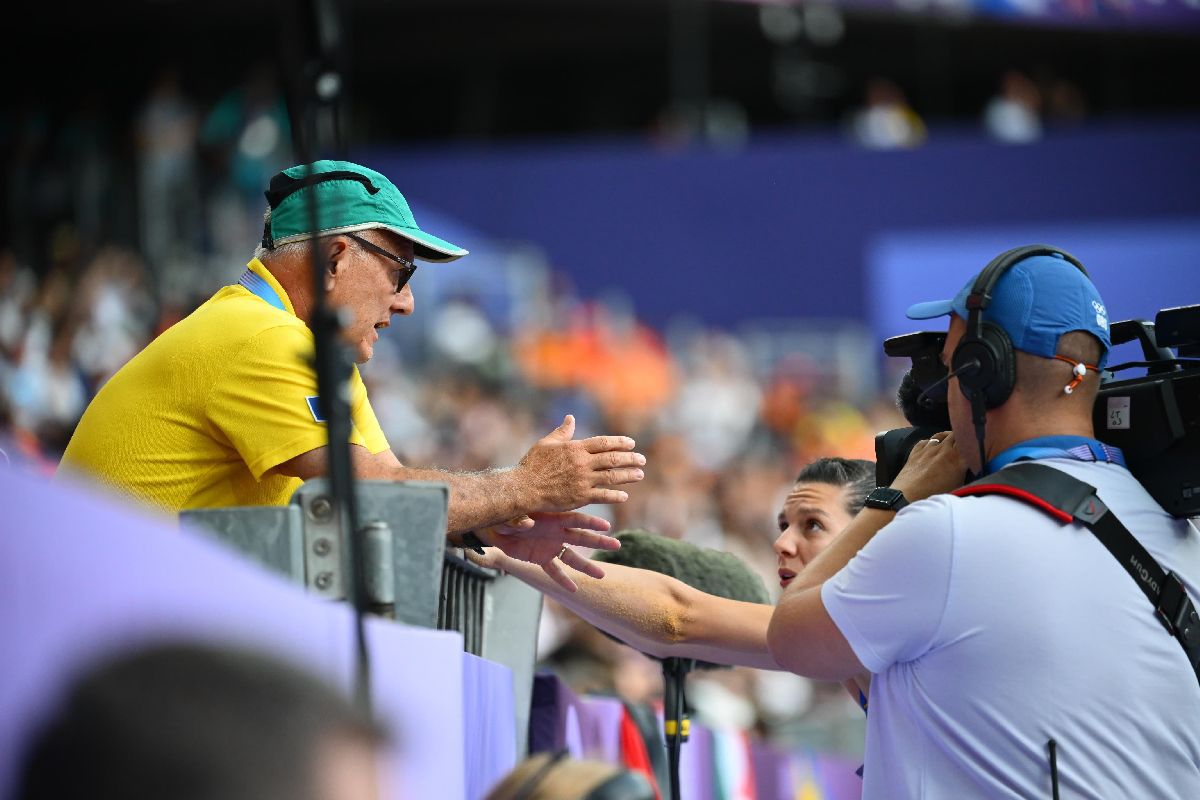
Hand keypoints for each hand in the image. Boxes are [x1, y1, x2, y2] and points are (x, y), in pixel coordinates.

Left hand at [475, 511, 619, 591]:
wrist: (493, 529)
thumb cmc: (503, 517)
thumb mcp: (509, 516)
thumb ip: (518, 520)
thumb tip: (528, 523)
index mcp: (552, 518)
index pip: (575, 519)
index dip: (590, 523)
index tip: (606, 526)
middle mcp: (556, 532)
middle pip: (581, 538)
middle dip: (599, 542)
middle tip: (617, 546)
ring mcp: (550, 546)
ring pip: (572, 558)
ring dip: (586, 566)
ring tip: (602, 575)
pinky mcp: (541, 558)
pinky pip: (554, 571)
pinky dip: (562, 580)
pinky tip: (573, 589)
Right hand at [514, 415, 645, 511]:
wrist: (524, 488)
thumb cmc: (532, 464)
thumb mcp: (547, 443)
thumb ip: (562, 432)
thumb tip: (571, 418)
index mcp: (575, 448)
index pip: (603, 443)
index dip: (619, 442)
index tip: (631, 443)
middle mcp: (582, 463)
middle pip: (612, 459)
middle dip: (630, 458)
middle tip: (642, 460)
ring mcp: (582, 480)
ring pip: (611, 477)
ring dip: (628, 475)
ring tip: (640, 474)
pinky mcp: (580, 497)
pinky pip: (602, 496)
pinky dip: (614, 495)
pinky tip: (624, 495)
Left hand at [890, 431, 965, 502]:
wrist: (907, 496)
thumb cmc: (934, 495)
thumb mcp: (957, 486)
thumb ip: (964, 472)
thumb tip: (967, 466)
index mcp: (957, 459)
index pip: (968, 441)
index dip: (971, 442)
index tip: (973, 445)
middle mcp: (944, 450)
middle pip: (955, 434)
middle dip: (960, 436)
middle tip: (962, 442)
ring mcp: (928, 449)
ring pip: (940, 435)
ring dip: (946, 437)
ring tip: (949, 441)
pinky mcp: (915, 451)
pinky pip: (925, 441)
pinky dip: (930, 442)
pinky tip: (931, 447)